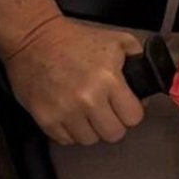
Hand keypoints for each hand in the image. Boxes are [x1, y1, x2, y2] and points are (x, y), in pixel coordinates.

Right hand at [3, 15, 145, 144]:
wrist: (33, 38)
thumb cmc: (74, 40)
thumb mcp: (116, 41)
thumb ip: (138, 61)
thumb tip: (144, 91)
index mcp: (108, 79)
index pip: (133, 117)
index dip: (131, 111)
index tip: (125, 106)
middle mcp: (87, 99)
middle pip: (113, 134)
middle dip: (113, 122)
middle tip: (105, 110)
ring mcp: (65, 111)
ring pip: (90, 140)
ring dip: (90, 128)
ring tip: (85, 111)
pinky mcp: (45, 119)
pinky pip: (66, 140)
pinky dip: (69, 131)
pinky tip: (69, 113)